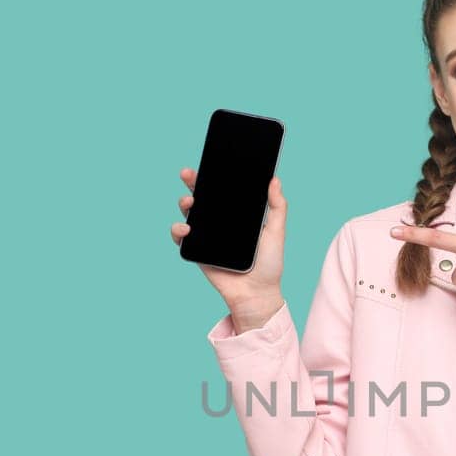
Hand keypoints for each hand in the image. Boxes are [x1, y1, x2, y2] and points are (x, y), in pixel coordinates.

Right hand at [173, 168, 285, 321]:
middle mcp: (220, 222)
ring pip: (189, 213)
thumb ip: (277, 207)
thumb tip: (274, 179)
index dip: (215, 175)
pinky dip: (178, 231)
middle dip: (193, 182)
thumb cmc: (269, 265)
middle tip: (188, 173)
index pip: (224, 190)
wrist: (256, 293)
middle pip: (203, 196)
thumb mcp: (276, 232)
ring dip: (184, 203)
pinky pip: (181, 237)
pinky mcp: (197, 251)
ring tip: (190, 202)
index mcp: (238, 214)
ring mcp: (207, 236)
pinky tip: (186, 229)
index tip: (210, 162)